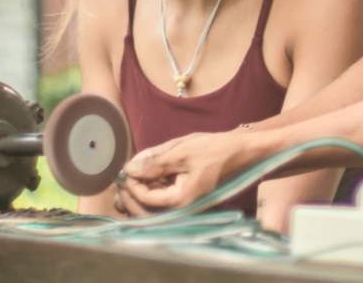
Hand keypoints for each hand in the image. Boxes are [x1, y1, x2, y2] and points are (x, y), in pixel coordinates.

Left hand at [117, 131, 247, 214]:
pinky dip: (151, 192)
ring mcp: (184, 207)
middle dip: (129, 197)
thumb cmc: (215, 149)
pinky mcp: (185, 200)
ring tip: (131, 178)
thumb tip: (129, 169)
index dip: (131, 185)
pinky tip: (148, 177)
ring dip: (137, 197)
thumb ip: (154, 162)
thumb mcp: (182, 151)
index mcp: (181, 200)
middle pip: (145, 214)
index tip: (124, 170)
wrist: (240, 152)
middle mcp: (182, 210)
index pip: (146, 199)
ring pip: (151, 211)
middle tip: (121, 178)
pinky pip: (161, 203)